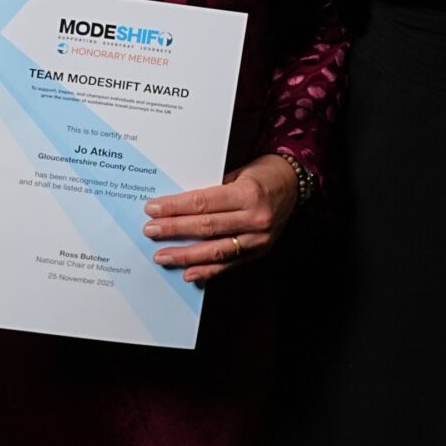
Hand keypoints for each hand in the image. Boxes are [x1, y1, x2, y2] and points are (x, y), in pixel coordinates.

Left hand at [143, 155, 299, 286]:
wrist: (294, 185)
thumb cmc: (262, 175)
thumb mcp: (237, 173)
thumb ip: (212, 191)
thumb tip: (176, 206)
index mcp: (248, 194)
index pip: (203, 203)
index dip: (175, 207)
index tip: (153, 209)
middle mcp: (255, 218)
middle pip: (206, 227)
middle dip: (174, 230)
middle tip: (151, 231)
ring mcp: (258, 238)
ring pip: (215, 250)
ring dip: (186, 255)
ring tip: (163, 256)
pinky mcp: (259, 252)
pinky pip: (229, 264)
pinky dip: (207, 270)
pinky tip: (189, 272)